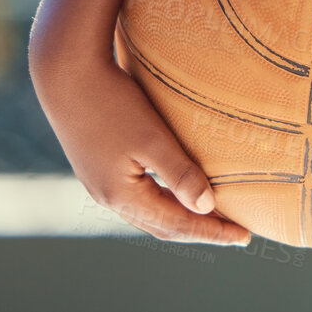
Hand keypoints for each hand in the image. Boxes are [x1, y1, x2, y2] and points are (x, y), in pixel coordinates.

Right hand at [33, 53, 251, 244]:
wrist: (66, 75)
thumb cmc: (112, 104)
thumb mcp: (152, 138)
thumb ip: (180, 174)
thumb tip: (206, 207)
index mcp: (121, 196)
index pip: (177, 225)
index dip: (212, 231)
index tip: (244, 236)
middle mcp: (108, 197)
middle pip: (162, 226)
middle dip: (200, 230)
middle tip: (235, 232)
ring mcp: (100, 183)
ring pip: (149, 212)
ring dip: (182, 217)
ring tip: (213, 216)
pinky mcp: (99, 167)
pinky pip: (139, 197)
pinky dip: (165, 201)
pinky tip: (178, 191)